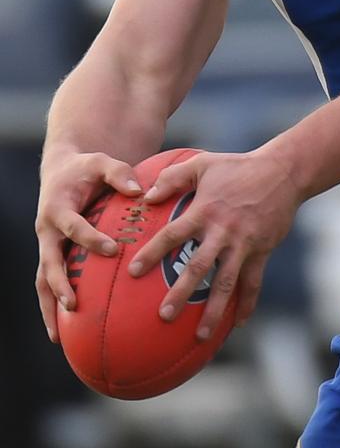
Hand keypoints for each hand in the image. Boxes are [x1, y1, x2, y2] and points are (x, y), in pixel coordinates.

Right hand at [35, 152, 142, 341]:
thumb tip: (140, 191)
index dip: (91, 239)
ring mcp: (46, 246)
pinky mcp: (50, 256)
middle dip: (59, 284)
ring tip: (59, 336)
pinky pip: (49, 284)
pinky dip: (54, 307)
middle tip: (74, 305)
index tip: (113, 249)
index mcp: (58, 208)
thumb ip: (119, 173)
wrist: (61, 171)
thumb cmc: (86, 168)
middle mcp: (47, 231)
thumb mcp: (101, 162)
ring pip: (42, 281)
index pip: (75, 227)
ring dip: (49, 307)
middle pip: (49, 262)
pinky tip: (64, 332)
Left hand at [127, 148, 300, 338]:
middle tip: (163, 316)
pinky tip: (239, 324)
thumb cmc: (237, 166)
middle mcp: (222, 232)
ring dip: (214, 311)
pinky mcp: (261, 251)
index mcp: (204, 211)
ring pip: (226, 283)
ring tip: (200, 335)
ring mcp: (243, 244)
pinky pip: (253, 283)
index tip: (133, 272)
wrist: (282, 172)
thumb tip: (146, 196)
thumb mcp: (202, 164)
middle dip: (180, 293)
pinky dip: (247, 304)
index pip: (172, 235)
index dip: (152, 253)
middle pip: (197, 267)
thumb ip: (172, 177)